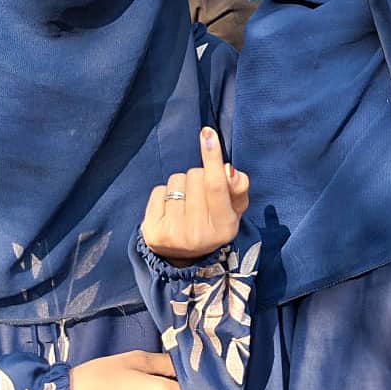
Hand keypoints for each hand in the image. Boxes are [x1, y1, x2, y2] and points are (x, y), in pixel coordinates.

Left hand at [141, 127, 248, 265]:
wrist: (184, 256)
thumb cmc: (213, 223)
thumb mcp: (233, 210)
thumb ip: (238, 188)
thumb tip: (228, 169)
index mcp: (224, 227)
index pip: (216, 185)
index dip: (212, 157)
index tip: (207, 133)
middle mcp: (198, 233)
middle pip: (196, 176)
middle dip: (199, 176)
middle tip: (201, 195)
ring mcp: (173, 234)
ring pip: (177, 181)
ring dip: (182, 185)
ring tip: (186, 203)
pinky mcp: (152, 231)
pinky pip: (159, 190)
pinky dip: (165, 194)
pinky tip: (171, 209)